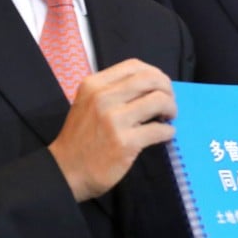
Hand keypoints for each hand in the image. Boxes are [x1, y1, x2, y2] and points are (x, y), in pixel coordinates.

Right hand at [48, 58, 176, 200]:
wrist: (65, 172)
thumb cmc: (80, 137)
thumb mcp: (88, 103)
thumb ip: (113, 91)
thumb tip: (150, 86)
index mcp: (94, 85)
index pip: (134, 65)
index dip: (154, 73)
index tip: (160, 86)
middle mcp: (103, 98)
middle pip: (150, 79)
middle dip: (167, 89)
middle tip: (169, 102)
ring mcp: (114, 120)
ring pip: (158, 100)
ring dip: (171, 108)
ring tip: (168, 117)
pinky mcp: (125, 143)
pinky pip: (159, 130)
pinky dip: (168, 131)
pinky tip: (165, 134)